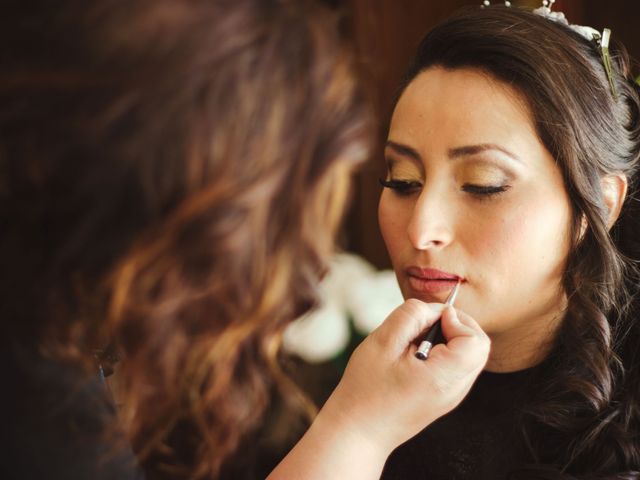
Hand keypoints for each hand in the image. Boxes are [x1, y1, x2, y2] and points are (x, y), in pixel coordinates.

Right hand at [268, 299, 488, 479]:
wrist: (357, 431)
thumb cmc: (365, 389)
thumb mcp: (382, 342)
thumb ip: (411, 316)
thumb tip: (435, 309)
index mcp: (444, 378)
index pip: (475, 339)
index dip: (456, 320)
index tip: (427, 320)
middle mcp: (455, 390)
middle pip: (477, 345)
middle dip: (453, 326)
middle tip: (420, 327)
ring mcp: (451, 396)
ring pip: (467, 354)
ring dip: (446, 339)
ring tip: (412, 344)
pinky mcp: (443, 397)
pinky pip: (455, 366)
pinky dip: (440, 352)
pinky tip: (412, 357)